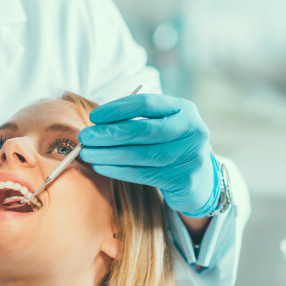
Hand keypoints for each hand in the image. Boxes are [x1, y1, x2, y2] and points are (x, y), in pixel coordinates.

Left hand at [78, 94, 219, 216]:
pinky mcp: (184, 179)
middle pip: (142, 129)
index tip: (94, 117)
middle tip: (85, 137)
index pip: (147, 103)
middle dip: (108, 133)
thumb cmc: (170, 148)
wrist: (200, 181)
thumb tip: (96, 123)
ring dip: (108, 154)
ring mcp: (191, 155)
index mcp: (184, 109)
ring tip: (88, 153)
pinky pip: (143, 174)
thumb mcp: (162, 127)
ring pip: (140, 154)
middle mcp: (192, 129)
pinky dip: (118, 170)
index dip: (117, 109)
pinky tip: (101, 167)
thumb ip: (136, 120)